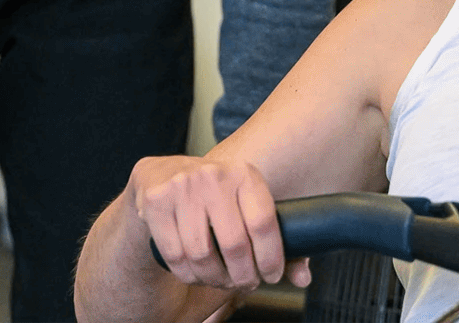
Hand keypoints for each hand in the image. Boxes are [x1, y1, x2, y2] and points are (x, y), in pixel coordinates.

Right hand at [129, 155, 308, 294]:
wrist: (158, 175)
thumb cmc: (211, 198)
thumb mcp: (243, 205)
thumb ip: (274, 240)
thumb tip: (302, 279)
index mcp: (243, 174)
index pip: (264, 224)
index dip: (271, 259)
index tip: (271, 276)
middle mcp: (214, 176)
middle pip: (234, 245)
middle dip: (242, 276)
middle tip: (244, 283)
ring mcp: (182, 186)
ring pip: (202, 255)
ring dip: (213, 279)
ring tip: (219, 280)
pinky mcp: (156, 201)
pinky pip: (176, 255)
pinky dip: (187, 274)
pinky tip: (195, 273)